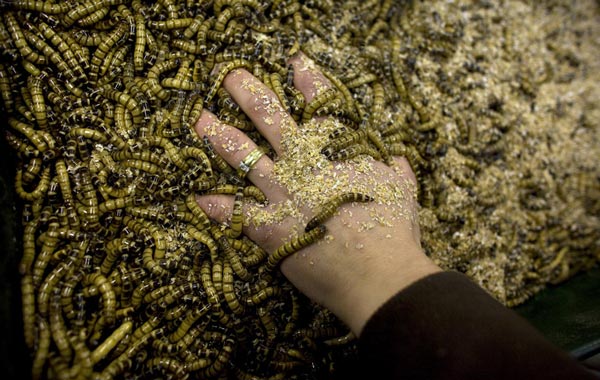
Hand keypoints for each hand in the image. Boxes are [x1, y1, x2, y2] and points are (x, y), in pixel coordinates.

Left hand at [194, 53, 440, 334]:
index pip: (322, 107)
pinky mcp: (270, 227)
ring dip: (220, 136)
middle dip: (249, 94)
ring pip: (245, 157)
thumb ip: (397, 172)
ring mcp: (284, 194)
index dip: (308, 81)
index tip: (293, 61)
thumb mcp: (403, 193)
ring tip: (200, 120)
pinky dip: (216, 205)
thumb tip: (399, 161)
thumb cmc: (394, 234)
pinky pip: (235, 213)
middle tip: (230, 77)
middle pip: (272, 120)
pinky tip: (197, 197)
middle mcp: (306, 166)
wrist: (378, 275)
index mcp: (339, 153)